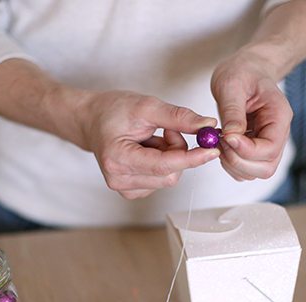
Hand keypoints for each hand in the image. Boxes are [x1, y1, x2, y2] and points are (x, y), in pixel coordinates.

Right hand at [76, 90, 218, 198]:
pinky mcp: (132, 191)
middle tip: (167, 130)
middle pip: (170, 175)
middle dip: (178, 151)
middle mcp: (119, 180)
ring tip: (152, 139)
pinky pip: (162, 181)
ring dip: (170, 156)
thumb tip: (208, 126)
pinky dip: (164, 164)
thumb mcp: (146, 106)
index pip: (164, 165)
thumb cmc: (113, 111)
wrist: (92, 121)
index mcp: (118, 159)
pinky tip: (148, 151)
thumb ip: (178, 117)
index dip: (192, 158)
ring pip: (169, 178)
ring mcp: (125, 188)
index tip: (212, 149)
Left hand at [211, 50, 292, 180]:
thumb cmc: (242, 71)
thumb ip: (232, 111)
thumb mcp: (232, 84)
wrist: (247, 70)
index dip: (246, 150)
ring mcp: (267, 144)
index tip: (226, 137)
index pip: (270, 148)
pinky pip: (245, 169)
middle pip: (265, 168)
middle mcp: (277, 135)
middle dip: (238, 161)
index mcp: (279, 117)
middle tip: (220, 141)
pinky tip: (222, 145)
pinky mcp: (255, 149)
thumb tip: (231, 136)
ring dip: (232, 164)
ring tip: (219, 141)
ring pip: (254, 172)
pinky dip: (230, 164)